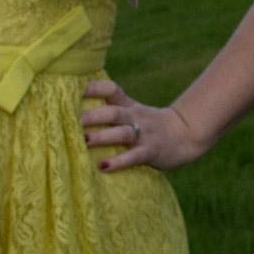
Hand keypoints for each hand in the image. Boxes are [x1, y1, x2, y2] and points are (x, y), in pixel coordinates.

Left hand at [80, 78, 204, 172]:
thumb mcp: (132, 111)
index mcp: (128, 105)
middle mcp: (135, 117)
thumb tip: (74, 109)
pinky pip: (134, 156)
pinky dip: (119, 162)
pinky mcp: (151, 151)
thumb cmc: (148, 125)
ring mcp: (144, 134)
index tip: (70, 88)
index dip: (93, 87)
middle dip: (90, 116)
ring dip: (102, 136)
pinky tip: (103, 166)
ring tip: (83, 141)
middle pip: (112, 112)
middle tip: (68, 120)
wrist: (185, 135)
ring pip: (122, 133)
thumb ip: (109, 108)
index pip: (111, 90)